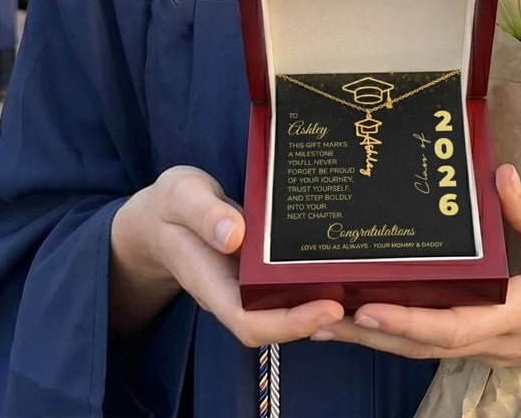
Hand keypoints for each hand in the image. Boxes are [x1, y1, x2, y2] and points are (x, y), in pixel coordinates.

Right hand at [111, 166, 343, 345]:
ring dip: (318, 305)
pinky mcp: (258, 268)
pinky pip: (286, 284)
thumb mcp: (181, 195)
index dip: (289, 323)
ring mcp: (246, 283)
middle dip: (314, 319)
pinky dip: (312, 283)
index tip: (326, 307)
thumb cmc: (170, 204)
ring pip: (284, 307)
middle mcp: (232, 291)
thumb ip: (204, 213)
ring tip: (359, 290)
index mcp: (210, 283)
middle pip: (274, 324)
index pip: (249, 320)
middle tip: (356, 300)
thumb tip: (235, 236)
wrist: (161, 214)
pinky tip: (341, 270)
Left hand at [316, 165, 520, 378]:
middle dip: (369, 335)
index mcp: (513, 317)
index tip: (366, 309)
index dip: (406, 321)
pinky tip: (372, 320)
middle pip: (421, 346)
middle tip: (319, 317)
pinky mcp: (485, 346)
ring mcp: (486, 350)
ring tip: (327, 320)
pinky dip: (400, 335)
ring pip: (424, 350)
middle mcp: (492, 342)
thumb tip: (498, 173)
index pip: (450, 327)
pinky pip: (436, 345)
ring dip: (377, 339)